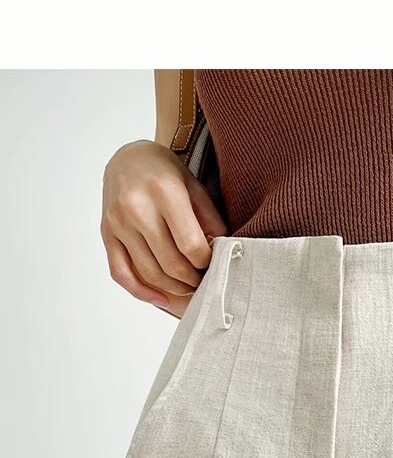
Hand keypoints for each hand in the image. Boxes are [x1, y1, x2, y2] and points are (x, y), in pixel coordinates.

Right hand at [101, 140, 227, 317]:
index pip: (190, 245)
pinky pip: (120, 273)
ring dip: (173, 288)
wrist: (129, 157)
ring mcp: (117, 222)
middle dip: (192, 279)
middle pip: (170, 263)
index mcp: (164, 192)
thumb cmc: (166, 173)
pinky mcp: (106, 233)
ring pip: (148, 273)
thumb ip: (210, 221)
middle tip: (204, 281)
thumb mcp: (195, 188)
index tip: (214, 264)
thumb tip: (221, 255)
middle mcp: (136, 207)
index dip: (206, 262)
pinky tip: (161, 299)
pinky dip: (141, 292)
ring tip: (189, 287)